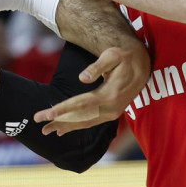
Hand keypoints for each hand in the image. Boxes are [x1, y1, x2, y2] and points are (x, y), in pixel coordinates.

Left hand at [32, 43, 150, 134]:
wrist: (144, 64)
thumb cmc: (124, 56)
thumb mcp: (112, 55)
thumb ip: (97, 67)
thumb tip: (82, 78)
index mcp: (109, 94)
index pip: (80, 105)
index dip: (61, 110)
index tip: (46, 115)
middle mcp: (110, 108)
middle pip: (81, 117)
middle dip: (60, 122)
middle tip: (41, 128)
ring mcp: (112, 113)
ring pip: (86, 122)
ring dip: (67, 126)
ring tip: (48, 131)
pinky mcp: (112, 113)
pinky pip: (91, 121)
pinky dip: (77, 125)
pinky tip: (64, 129)